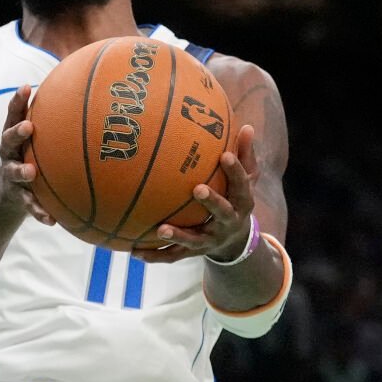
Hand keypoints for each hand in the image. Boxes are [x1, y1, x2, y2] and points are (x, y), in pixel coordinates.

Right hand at [0, 85, 56, 227]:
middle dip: (17, 132)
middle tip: (28, 127)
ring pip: (14, 172)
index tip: (26, 87)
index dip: (18, 101)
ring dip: (21, 171)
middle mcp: (10, 153)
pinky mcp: (18, 197)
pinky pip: (29, 205)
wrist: (10, 192)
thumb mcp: (38, 140)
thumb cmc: (32, 156)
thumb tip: (92, 101)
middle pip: (8, 139)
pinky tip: (51, 220)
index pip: (14, 114)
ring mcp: (11, 175)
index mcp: (15, 135)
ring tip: (30, 172)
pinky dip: (39, 212)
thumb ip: (56, 123)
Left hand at [130, 124, 257, 262]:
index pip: (242, 185)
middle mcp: (228, 223)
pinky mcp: (193, 253)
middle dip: (212, 202)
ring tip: (161, 229)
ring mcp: (210, 240)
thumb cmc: (234, 198)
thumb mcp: (246, 179)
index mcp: (242, 202)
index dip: (236, 171)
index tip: (225, 155)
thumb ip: (244, 155)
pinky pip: (173, 255)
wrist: (234, 241)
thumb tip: (247, 126)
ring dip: (179, 235)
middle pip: (222, 213)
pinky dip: (155, 255)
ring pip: (195, 240)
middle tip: (197, 189)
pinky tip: (135, 252)